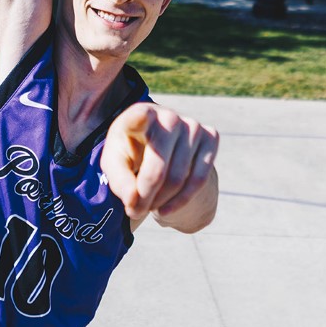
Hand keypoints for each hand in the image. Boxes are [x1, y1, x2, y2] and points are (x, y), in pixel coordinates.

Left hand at [101, 103, 218, 229]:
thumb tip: (134, 201)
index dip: (142, 118)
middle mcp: (167, 116)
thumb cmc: (130, 154)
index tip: (144, 116)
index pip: (140, 116)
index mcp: (138, 115)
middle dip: (146, 197)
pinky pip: (200, 179)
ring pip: (179, 178)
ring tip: (148, 206)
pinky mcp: (210, 137)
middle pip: (158, 169)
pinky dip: (181, 200)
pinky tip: (165, 209)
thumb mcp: (115, 165)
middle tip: (135, 212)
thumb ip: (119, 182)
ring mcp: (191, 125)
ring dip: (161, 201)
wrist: (159, 149)